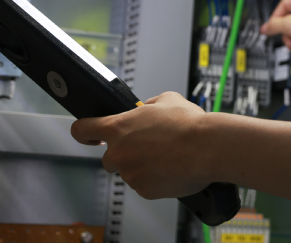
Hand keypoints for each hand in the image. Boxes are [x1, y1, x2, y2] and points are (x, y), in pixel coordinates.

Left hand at [71, 91, 210, 199]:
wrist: (208, 147)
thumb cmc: (189, 124)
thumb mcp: (167, 99)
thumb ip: (149, 105)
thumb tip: (147, 109)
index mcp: (118, 127)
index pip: (82, 129)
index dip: (84, 132)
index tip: (88, 135)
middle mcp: (119, 152)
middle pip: (109, 157)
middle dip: (125, 153)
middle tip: (148, 147)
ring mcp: (130, 174)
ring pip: (130, 171)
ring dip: (143, 165)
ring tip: (167, 155)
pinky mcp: (144, 190)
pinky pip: (145, 185)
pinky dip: (155, 178)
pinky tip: (171, 168)